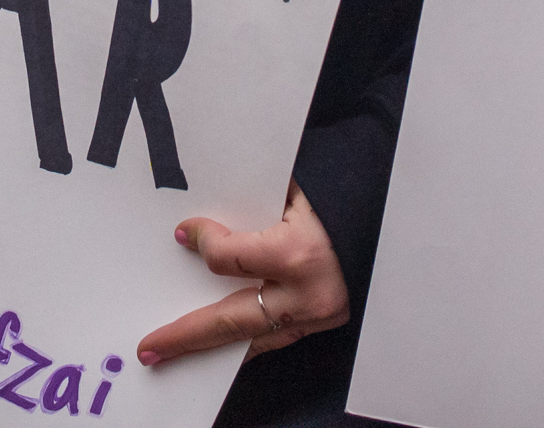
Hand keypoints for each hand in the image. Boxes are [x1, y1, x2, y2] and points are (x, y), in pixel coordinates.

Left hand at [134, 185, 349, 366]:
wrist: (395, 220)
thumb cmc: (344, 195)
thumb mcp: (296, 191)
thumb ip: (250, 204)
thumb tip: (204, 219)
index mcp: (297, 253)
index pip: (229, 259)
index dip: (202, 243)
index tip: (184, 232)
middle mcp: (305, 295)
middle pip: (231, 321)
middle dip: (186, 336)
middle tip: (148, 349)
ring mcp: (318, 317)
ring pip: (253, 340)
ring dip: (212, 348)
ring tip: (173, 352)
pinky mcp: (325, 325)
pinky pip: (277, 338)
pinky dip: (247, 341)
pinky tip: (221, 345)